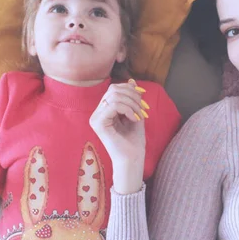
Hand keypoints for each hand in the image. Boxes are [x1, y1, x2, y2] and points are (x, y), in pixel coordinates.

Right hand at [90, 79, 148, 193]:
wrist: (132, 159)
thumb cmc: (133, 140)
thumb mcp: (135, 113)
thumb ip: (132, 98)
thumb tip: (131, 80)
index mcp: (104, 110)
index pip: (114, 89)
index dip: (131, 91)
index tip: (143, 103)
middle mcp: (96, 113)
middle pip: (114, 90)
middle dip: (133, 97)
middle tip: (143, 110)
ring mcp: (95, 118)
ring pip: (115, 96)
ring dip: (133, 104)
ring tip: (140, 116)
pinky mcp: (98, 123)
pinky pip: (114, 105)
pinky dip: (128, 109)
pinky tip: (134, 119)